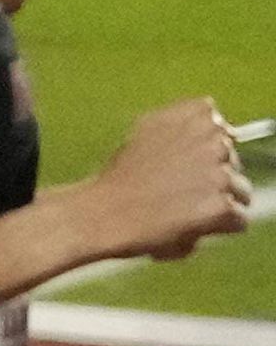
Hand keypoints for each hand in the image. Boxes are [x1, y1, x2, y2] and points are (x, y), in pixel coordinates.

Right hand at [68, 96, 253, 266]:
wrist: (105, 213)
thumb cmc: (120, 179)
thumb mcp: (144, 131)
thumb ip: (179, 121)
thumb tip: (212, 118)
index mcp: (188, 118)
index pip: (216, 121)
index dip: (205, 143)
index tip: (188, 157)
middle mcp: (209, 141)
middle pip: (232, 159)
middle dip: (215, 173)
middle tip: (181, 187)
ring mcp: (219, 175)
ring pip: (241, 190)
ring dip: (220, 201)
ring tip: (188, 208)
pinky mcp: (222, 206)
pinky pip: (239, 219)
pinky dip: (219, 226)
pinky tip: (193, 223)